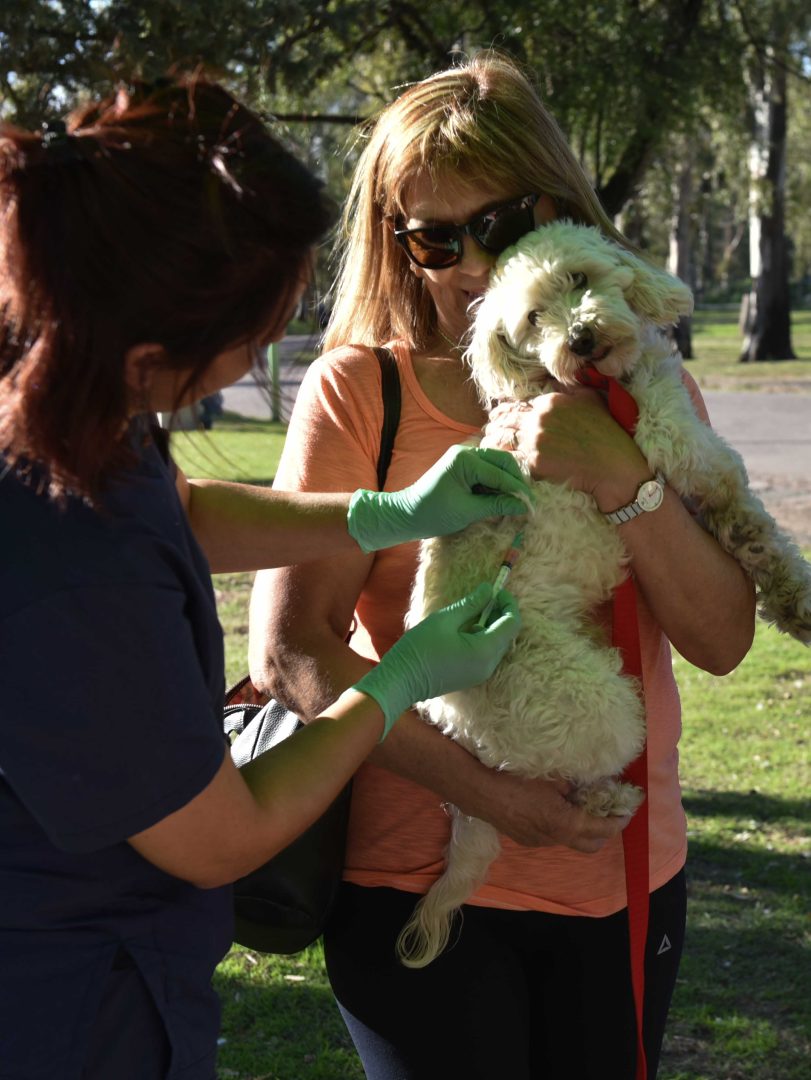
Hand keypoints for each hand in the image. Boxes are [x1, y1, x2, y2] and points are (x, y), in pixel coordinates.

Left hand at [347, 445, 532, 553]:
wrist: (406, 515)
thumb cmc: (433, 513)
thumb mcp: (468, 511)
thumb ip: (497, 505)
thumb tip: (524, 507)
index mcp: (465, 459)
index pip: (500, 474)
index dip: (518, 491)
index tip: (532, 506)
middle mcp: (466, 452)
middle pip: (502, 462)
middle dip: (516, 482)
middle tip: (526, 502)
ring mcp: (464, 458)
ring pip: (496, 466)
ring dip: (506, 483)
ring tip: (515, 503)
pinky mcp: (463, 468)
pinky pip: (486, 472)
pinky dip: (496, 485)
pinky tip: (501, 499)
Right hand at [353, 582, 520, 737]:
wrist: (400, 681)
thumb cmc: (419, 648)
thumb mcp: (445, 620)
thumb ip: (471, 604)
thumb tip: (488, 590)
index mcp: (484, 650)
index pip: (512, 623)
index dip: (508, 604)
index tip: (496, 590)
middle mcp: (488, 665)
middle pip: (507, 634)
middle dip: (500, 613)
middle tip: (483, 597)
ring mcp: (481, 674)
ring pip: (497, 644)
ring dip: (491, 625)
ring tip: (471, 611)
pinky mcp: (472, 677)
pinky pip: (486, 653)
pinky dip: (482, 637)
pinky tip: (464, 628)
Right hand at [473, 771, 632, 853]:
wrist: (480, 792)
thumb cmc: (516, 780)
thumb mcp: (550, 778)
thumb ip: (571, 786)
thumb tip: (581, 788)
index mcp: (564, 823)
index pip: (601, 829)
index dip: (618, 821)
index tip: (627, 811)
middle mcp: (555, 838)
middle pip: (591, 845)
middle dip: (605, 832)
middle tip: (611, 814)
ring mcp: (539, 842)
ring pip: (570, 840)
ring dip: (581, 829)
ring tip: (580, 808)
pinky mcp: (525, 840)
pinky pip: (552, 836)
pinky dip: (562, 827)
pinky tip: (553, 809)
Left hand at [482, 391, 647, 506]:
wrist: (612, 466)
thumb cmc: (606, 433)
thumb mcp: (591, 400)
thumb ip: (570, 389)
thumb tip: (557, 381)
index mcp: (550, 402)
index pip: (517, 404)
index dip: (505, 410)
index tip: (499, 415)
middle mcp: (539, 418)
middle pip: (505, 419)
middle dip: (495, 424)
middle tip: (489, 429)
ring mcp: (535, 441)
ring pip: (501, 438)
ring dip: (492, 440)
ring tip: (486, 444)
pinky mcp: (534, 463)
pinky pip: (508, 458)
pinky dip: (498, 458)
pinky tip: (491, 460)